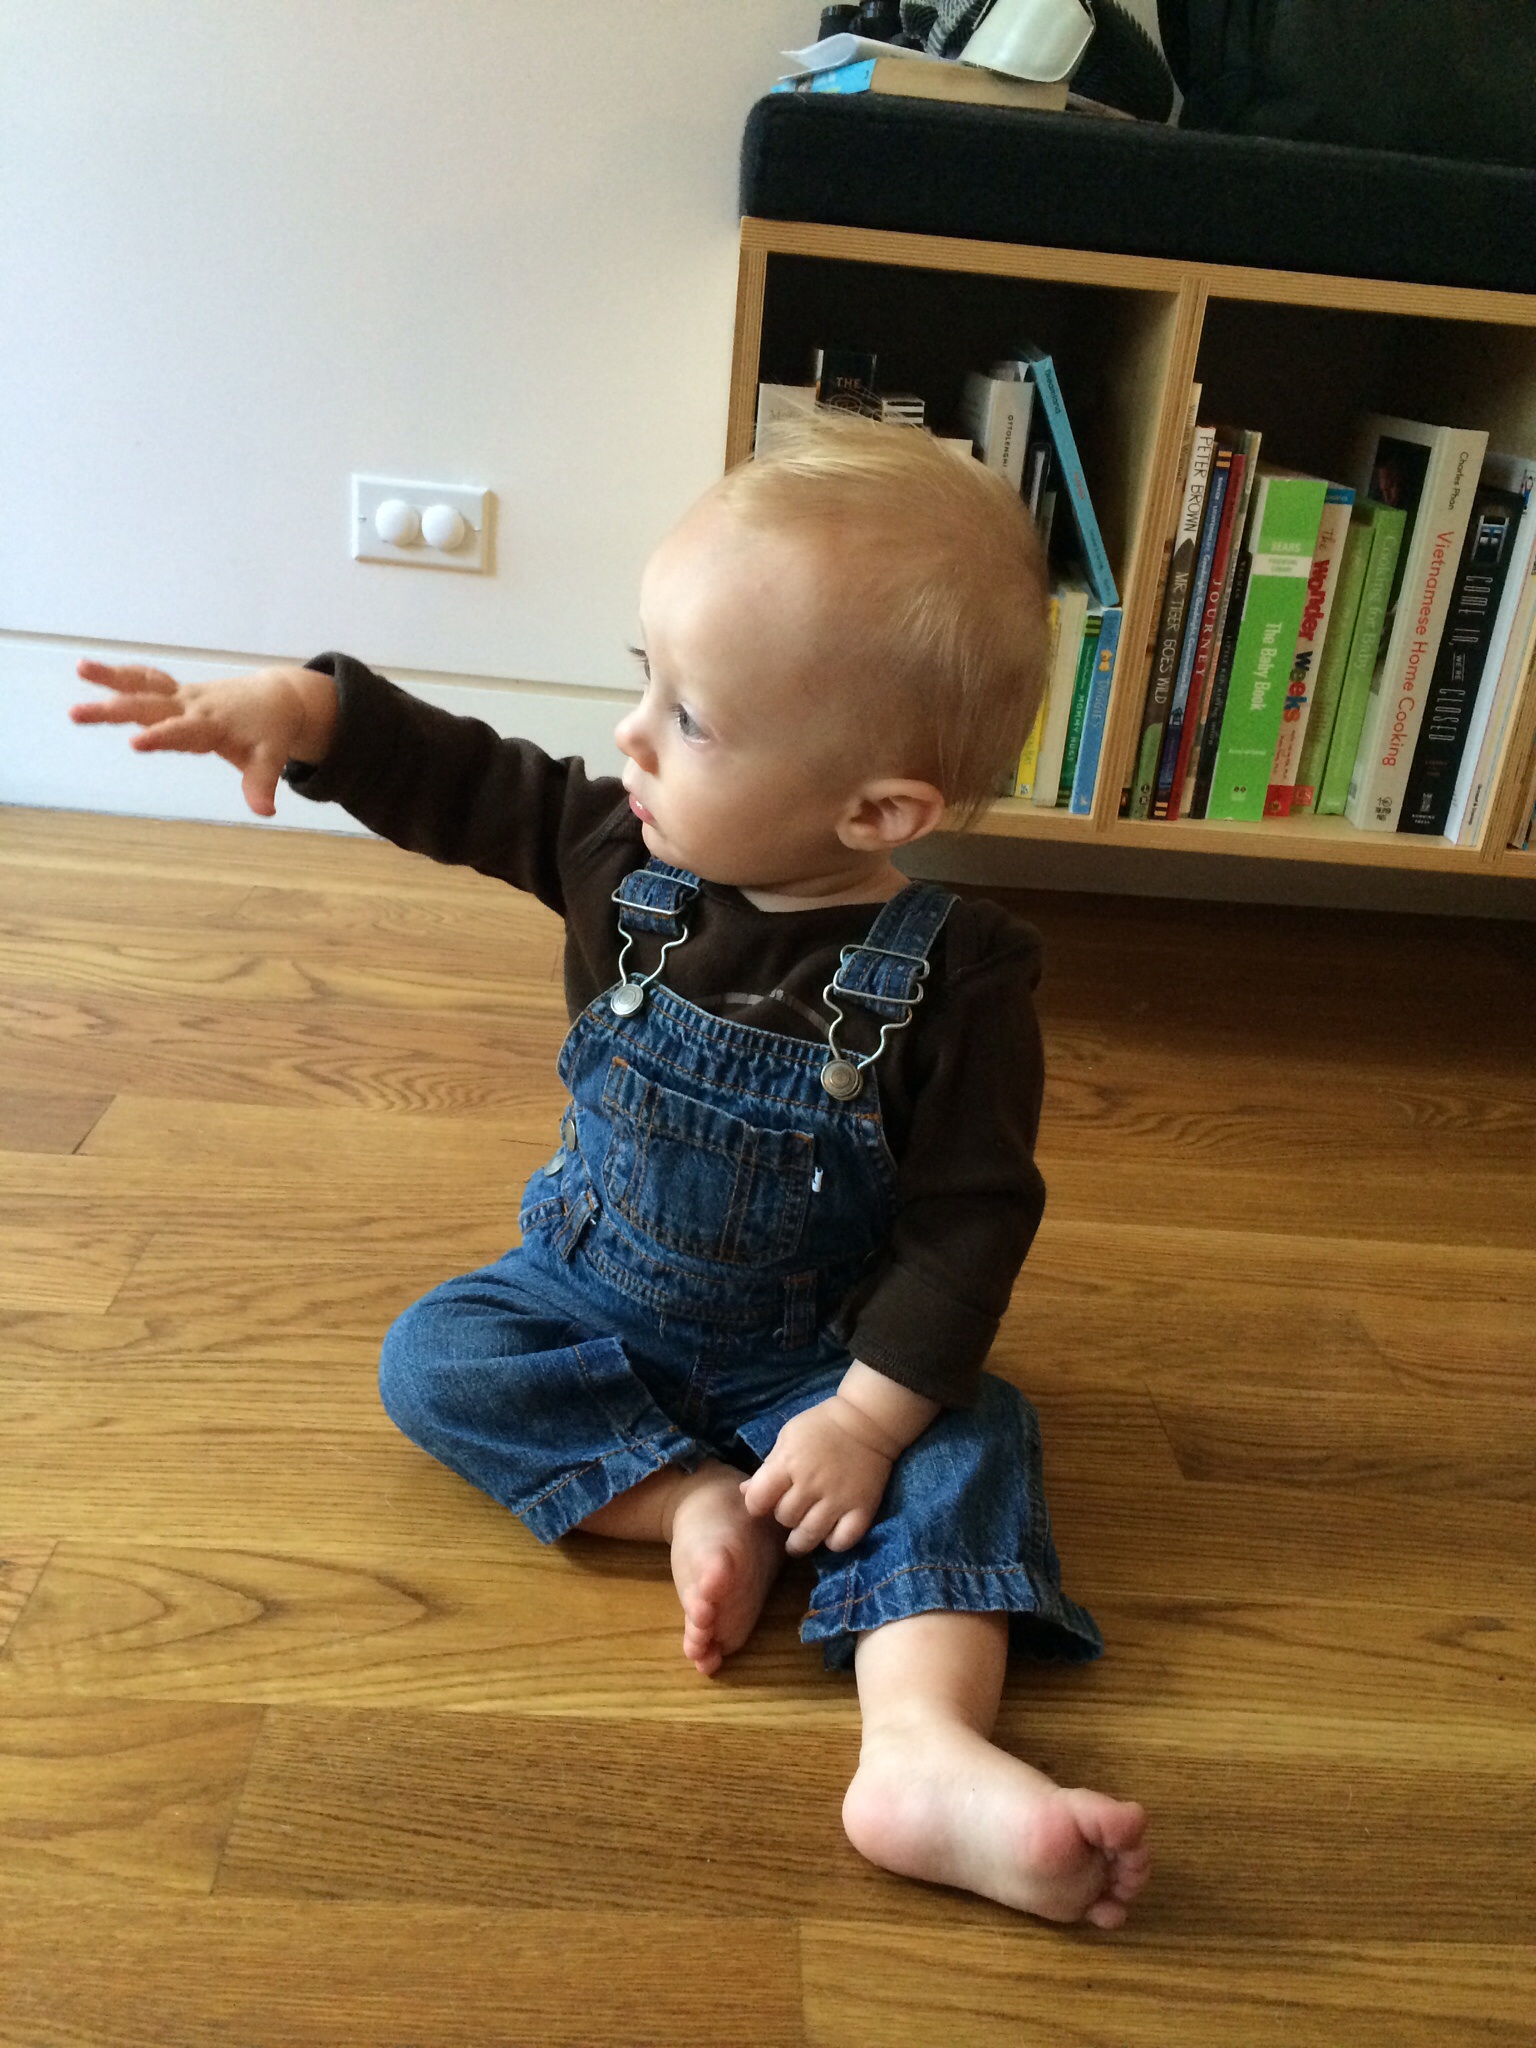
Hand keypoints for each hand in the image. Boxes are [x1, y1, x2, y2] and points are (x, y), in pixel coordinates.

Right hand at [69, 659, 337, 816]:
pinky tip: (89, 671)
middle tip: (77, 713)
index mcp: (211, 725)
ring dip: (112, 678)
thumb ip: (261, 783)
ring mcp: (182, 696)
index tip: (135, 743)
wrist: (276, 699)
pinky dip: (123, 675)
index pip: (182, 732)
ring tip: (80, 668)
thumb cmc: (269, 733)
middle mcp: (192, 706)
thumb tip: (265, 812)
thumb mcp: (269, 758)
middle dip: (115, 710)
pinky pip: (148, 681)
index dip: (160, 737)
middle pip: (149, 706)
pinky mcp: (177, 692)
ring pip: (143, 685)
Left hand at [740, 1394, 896, 1554]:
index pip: (758, 1499)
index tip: (763, 1502)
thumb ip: (767, 1466)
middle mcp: (811, 1484)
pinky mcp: (862, 1509)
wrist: (866, 1421)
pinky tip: (829, 1534)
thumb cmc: (821, 1427)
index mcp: (789, 1462)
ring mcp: (838, 1499)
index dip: (756, 1504)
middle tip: (791, 1511)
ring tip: (800, 1538)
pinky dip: (833, 1543)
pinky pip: (842, 1541)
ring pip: (809, 1536)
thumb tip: (744, 1492)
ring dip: (801, 1540)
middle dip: (783, 1516)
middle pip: (784, 1518)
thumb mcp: (787, 1438)